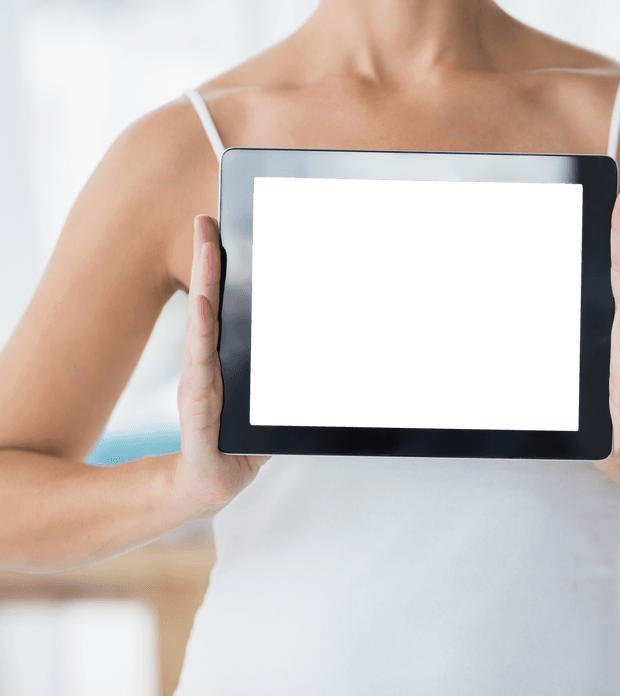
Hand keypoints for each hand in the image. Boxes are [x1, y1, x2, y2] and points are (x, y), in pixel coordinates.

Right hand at [172, 214, 268, 519]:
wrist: (208, 486)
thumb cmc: (238, 441)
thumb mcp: (267, 403)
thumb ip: (288, 379)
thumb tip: (334, 347)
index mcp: (221, 363)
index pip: (220, 309)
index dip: (217, 270)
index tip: (216, 228)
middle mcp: (206, 370)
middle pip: (207, 309)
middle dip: (206, 264)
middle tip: (203, 221)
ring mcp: (198, 392)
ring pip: (202, 334)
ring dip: (204, 291)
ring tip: (207, 254)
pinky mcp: (198, 420)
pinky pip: (201, 378)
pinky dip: (201, 343)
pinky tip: (204, 311)